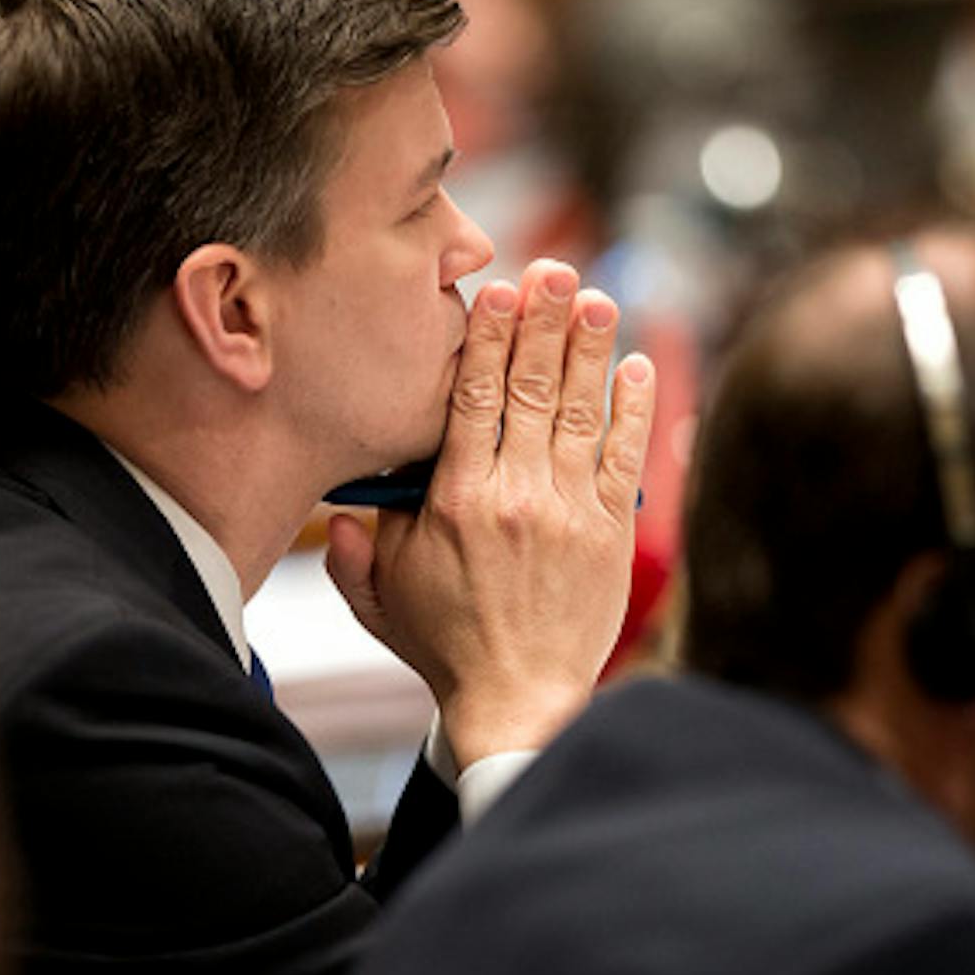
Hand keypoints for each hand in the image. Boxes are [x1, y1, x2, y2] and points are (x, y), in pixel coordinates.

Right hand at [325, 260, 655, 767]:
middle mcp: (515, 496)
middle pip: (529, 388)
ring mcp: (568, 511)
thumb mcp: (380, 598)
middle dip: (540, 321)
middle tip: (552, 269)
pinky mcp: (610, 534)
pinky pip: (623, 458)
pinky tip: (636, 366)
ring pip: (579, 411)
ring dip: (587, 348)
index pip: (471, 398)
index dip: (485, 337)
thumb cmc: (448, 650)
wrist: (519, 705)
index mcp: (455, 501)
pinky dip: (633, 410)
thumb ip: (354, 549)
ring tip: (594, 297)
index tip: (494, 291)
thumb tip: (338, 509)